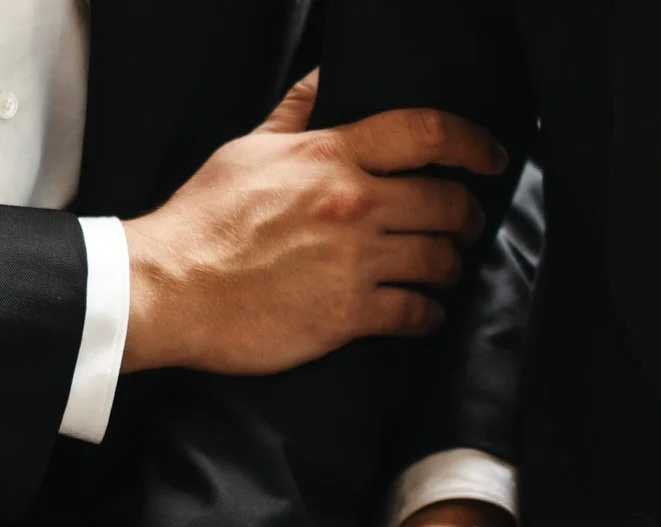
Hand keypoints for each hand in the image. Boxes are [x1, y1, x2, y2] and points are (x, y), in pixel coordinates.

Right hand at [120, 70, 509, 374]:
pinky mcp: (349, 315)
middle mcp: (353, 204)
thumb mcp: (248, 148)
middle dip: (466, 215)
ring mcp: (354, 261)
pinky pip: (415, 312)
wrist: (168, 288)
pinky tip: (423, 314)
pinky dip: (428, 314)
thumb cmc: (202, 219)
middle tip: (465, 224)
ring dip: (450, 265)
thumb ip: (296, 113)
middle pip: (446, 202)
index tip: (491, 157)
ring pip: (439, 259)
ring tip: (443, 269)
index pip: (426, 133)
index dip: (473, 143)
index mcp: (331, 155)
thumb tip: (324, 77)